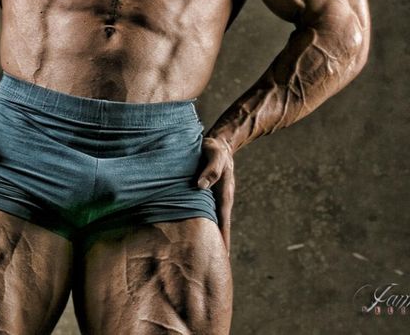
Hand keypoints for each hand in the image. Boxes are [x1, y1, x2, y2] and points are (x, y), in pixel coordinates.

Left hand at [197, 136, 234, 254]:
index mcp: (223, 196)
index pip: (223, 224)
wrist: (218, 142)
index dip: (223, 242)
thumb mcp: (214, 154)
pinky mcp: (203, 195)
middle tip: (209, 269)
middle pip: (217, 229)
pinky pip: (200, 213)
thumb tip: (200, 186)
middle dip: (215, 247)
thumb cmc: (215, 148)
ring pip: (208, 222)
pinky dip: (198, 224)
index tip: (223, 260)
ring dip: (205, 238)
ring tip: (197, 258)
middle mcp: (218, 201)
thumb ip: (210, 170)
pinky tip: (188, 233)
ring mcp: (211, 199)